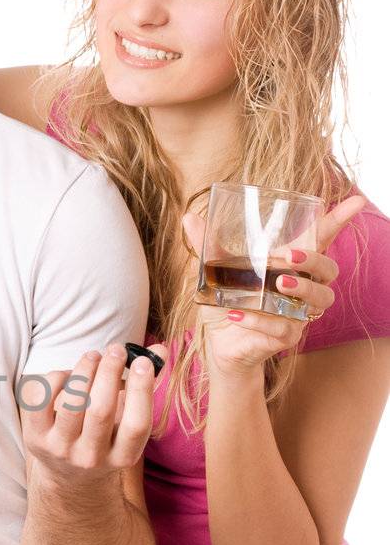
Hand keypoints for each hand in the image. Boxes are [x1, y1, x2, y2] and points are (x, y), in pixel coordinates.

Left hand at [21, 343, 165, 485]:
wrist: (70, 475)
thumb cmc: (106, 437)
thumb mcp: (128, 423)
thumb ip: (144, 387)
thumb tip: (159, 350)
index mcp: (123, 456)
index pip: (137, 424)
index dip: (141, 389)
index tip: (142, 361)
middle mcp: (92, 458)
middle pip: (101, 410)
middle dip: (109, 372)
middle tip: (116, 350)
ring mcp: (61, 450)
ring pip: (72, 404)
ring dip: (84, 371)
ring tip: (93, 356)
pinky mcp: (36, 439)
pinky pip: (42, 401)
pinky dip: (56, 380)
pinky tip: (68, 375)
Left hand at [185, 194, 365, 376]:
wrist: (219, 343)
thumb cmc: (226, 301)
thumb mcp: (213, 272)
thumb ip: (207, 246)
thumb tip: (189, 217)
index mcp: (290, 264)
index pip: (321, 238)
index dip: (339, 219)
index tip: (356, 201)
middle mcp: (302, 287)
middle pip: (328, 269)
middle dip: (313, 260)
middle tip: (287, 258)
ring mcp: (299, 313)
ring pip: (319, 299)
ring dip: (301, 288)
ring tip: (277, 284)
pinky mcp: (287, 337)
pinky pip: (283, 328)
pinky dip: (259, 320)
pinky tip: (237, 314)